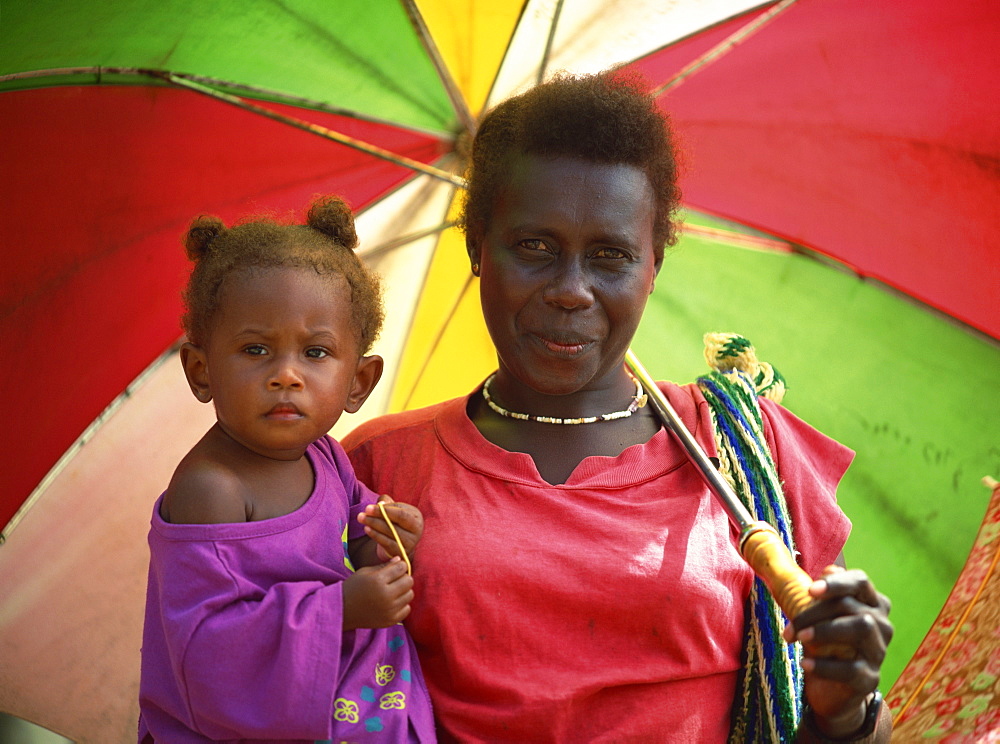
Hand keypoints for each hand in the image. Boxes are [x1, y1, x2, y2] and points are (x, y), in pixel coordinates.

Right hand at [341, 557, 413, 630]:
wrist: (342, 610)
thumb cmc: (353, 587)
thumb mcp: (365, 572)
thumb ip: (384, 566)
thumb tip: (400, 560)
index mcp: (378, 580)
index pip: (402, 567)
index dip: (400, 565)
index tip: (396, 568)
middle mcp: (385, 595)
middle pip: (409, 581)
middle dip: (403, 577)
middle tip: (395, 580)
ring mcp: (389, 610)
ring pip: (410, 594)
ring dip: (404, 591)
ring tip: (393, 591)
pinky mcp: (390, 621)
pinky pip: (407, 609)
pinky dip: (402, 605)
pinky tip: (392, 603)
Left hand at [358, 495, 423, 562]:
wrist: (401, 540)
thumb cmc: (396, 520)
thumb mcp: (394, 509)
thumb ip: (387, 503)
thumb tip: (380, 504)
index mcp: (416, 517)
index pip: (401, 513)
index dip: (384, 511)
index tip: (368, 508)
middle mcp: (417, 531)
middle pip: (395, 524)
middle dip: (376, 518)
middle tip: (361, 515)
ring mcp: (410, 543)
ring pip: (390, 534)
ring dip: (374, 526)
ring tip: (362, 520)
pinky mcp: (402, 552)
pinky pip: (387, 544)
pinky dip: (376, 536)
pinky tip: (367, 529)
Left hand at [783, 565, 892, 736]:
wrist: (831, 688)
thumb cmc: (824, 642)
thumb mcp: (819, 615)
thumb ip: (820, 593)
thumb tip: (826, 570)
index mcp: (870, 603)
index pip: (860, 581)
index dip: (836, 583)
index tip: (810, 590)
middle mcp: (881, 624)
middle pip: (852, 606)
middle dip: (815, 612)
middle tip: (790, 626)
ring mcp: (878, 651)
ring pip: (861, 628)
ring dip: (825, 631)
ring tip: (800, 637)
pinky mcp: (871, 677)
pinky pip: (852, 669)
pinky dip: (825, 666)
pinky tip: (805, 663)